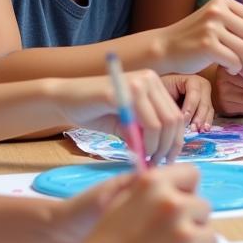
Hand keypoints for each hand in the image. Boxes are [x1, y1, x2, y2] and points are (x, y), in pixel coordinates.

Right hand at [48, 71, 185, 164]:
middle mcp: (149, 79)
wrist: (65, 100)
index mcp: (153, 84)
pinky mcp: (122, 93)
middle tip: (157, 164)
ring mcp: (136, 83)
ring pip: (162, 123)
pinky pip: (145, 123)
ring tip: (146, 160)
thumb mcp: (127, 124)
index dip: (176, 141)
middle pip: (174, 119)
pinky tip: (136, 152)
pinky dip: (144, 143)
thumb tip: (164, 154)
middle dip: (168, 147)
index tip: (168, 160)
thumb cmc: (96, 112)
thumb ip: (146, 132)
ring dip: (157, 147)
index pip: (176, 115)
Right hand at [75, 163, 218, 242]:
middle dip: (191, 224)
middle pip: (204, 208)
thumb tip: (182, 191)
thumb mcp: (121, 202)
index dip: (186, 192)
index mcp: (154, 184)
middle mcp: (174, 205)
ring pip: (210, 238)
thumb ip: (153, 192)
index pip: (193, 174)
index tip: (175, 210)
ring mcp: (186, 237)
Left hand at [160, 73, 213, 131]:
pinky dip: (206, 124)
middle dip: (198, 116)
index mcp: (192, 80)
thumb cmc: (162, 92)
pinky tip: (203, 130)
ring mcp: (206, 97)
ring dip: (204, 122)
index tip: (183, 118)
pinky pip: (209, 116)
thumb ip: (171, 102)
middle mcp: (202, 87)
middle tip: (192, 129)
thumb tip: (178, 117)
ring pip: (208, 110)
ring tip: (198, 131)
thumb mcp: (164, 93)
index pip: (194, 92)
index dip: (190, 106)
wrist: (159, 94)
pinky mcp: (206, 107)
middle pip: (204, 102)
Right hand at [164, 0, 242, 80]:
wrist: (165, 48)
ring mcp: (211, 27)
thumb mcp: (216, 24)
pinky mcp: (206, 44)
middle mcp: (218, 10)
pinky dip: (236, 69)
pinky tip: (230, 71)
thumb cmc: (193, 38)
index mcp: (223, 2)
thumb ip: (238, 20)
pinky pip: (234, 60)